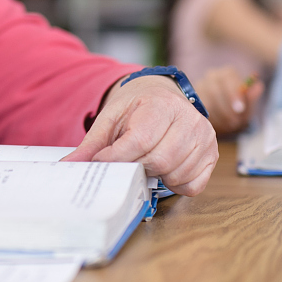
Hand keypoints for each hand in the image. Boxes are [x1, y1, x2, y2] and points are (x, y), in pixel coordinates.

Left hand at [61, 75, 217, 196]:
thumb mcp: (111, 118)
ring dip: (155, 176)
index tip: (102, 162)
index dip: (117, 157)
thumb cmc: (135, 108)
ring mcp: (205, 137)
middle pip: (159, 161)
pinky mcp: (213, 154)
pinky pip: (193, 184)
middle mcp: (189, 119)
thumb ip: (92, 144)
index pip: (139, 141)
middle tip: (128, 161)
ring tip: (146, 161)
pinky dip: (175, 183)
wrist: (161, 97)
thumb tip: (69, 165)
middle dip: (137, 167)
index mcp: (162, 105)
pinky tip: (165, 169)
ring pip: (176, 174)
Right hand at [193, 68, 264, 135]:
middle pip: (214, 89)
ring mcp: (199, 86)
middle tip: (235, 122)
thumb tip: (259, 86)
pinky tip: (218, 124)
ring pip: (205, 101)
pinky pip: (198, 109)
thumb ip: (251, 96)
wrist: (224, 114)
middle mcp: (211, 76)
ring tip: (229, 124)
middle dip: (225, 108)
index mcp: (227, 74)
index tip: (239, 108)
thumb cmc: (237, 107)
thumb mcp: (247, 104)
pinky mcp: (191, 98)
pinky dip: (210, 119)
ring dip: (219, 116)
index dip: (233, 93)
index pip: (227, 77)